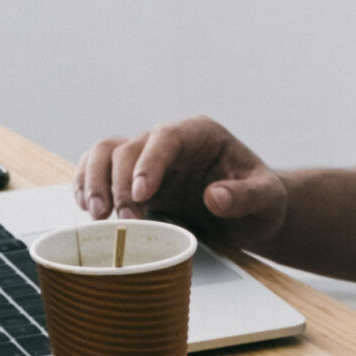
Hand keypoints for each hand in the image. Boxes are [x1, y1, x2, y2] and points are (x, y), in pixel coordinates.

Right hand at [73, 117, 287, 246]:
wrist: (251, 214)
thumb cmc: (262, 203)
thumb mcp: (267, 201)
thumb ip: (246, 197)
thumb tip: (215, 197)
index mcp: (201, 134)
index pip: (167, 137)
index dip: (149, 163)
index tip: (141, 194)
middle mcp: (170, 141)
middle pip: (129, 147)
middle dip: (118, 184)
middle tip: (121, 220)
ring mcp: (149, 158)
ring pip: (106, 153)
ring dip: (94, 181)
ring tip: (96, 216)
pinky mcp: (135, 178)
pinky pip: (100, 170)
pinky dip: (88, 185)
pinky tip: (87, 209)